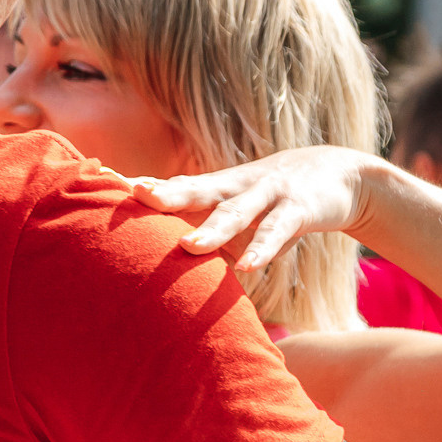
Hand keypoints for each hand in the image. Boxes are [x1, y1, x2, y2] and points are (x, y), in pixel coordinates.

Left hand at [129, 146, 384, 272]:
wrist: (339, 174)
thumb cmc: (274, 202)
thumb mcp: (238, 211)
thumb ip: (204, 234)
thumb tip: (166, 266)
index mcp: (217, 189)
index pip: (173, 186)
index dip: (141, 185)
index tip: (102, 179)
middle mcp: (235, 188)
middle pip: (195, 189)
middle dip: (166, 194)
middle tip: (135, 195)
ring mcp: (267, 196)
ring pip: (235, 213)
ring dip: (213, 230)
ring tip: (188, 246)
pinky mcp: (298, 209)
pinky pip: (277, 233)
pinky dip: (263, 249)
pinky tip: (250, 267)